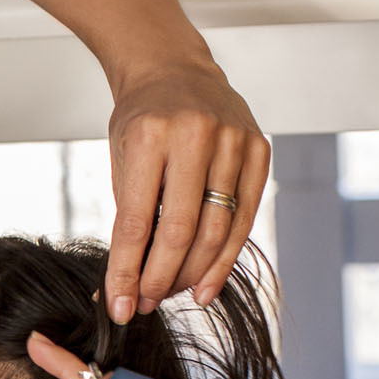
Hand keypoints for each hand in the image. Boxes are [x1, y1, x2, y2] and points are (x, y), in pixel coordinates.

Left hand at [104, 56, 269, 323]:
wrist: (175, 71)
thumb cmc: (141, 121)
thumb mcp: (122, 161)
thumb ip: (128, 219)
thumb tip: (121, 287)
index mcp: (150, 137)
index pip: (136, 222)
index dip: (127, 272)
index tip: (118, 307)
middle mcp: (197, 136)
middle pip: (181, 230)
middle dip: (160, 278)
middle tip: (145, 304)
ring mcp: (234, 141)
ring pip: (217, 229)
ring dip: (192, 274)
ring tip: (169, 296)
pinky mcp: (260, 150)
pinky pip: (244, 217)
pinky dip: (224, 257)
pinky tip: (206, 284)